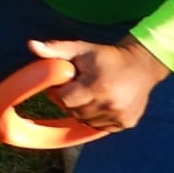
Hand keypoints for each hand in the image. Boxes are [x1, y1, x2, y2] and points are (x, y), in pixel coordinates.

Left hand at [29, 36, 169, 131]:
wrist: (141, 66)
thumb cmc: (105, 57)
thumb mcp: (80, 49)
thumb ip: (55, 49)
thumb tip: (31, 45)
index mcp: (97, 86)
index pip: (64, 99)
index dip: (59, 92)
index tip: (65, 82)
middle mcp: (110, 104)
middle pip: (74, 112)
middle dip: (70, 100)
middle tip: (78, 86)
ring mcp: (119, 116)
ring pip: (86, 121)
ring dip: (82, 110)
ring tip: (90, 93)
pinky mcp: (126, 123)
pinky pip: (100, 127)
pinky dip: (95, 117)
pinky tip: (101, 102)